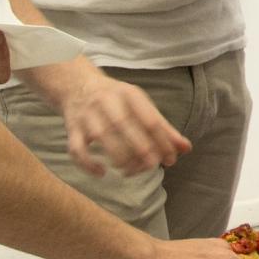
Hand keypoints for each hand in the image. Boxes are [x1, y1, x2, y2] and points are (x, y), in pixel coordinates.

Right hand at [59, 74, 191, 176]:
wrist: (77, 85)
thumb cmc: (117, 100)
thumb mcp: (142, 106)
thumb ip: (163, 128)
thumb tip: (186, 148)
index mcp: (129, 95)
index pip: (149, 120)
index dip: (163, 142)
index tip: (171, 159)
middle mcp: (106, 102)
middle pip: (125, 126)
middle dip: (142, 150)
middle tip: (152, 166)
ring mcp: (87, 115)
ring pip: (102, 138)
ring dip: (119, 158)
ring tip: (130, 170)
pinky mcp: (72, 128)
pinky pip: (77, 149)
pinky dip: (88, 164)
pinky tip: (102, 172)